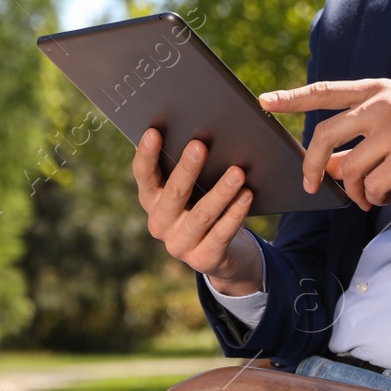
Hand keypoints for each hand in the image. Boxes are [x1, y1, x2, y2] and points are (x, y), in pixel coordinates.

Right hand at [131, 129, 259, 287]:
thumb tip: (196, 130)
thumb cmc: (203, 206)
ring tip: (238, 172)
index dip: (147, 154)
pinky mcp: (203, 260)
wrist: (222, 254)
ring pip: (201, 215)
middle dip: (187, 168)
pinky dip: (235, 214)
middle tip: (200, 144)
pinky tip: (247, 195)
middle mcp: (159, 223)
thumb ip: (185, 167)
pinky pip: (221, 234)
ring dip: (221, 192)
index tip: (154, 131)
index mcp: (151, 200)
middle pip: (173, 193)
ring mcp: (179, 245)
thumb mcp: (191, 189)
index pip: (143, 175)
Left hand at [259, 79, 390, 209]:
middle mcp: (384, 105)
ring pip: (349, 169)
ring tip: (369, 196)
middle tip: (310, 184)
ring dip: (353, 191)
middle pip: (325, 135)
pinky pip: (372, 185)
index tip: (264, 103)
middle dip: (311, 165)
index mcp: (378, 91)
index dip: (291, 98)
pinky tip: (385, 197)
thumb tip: (326, 165)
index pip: (325, 91)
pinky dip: (373, 198)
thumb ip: (362, 137)